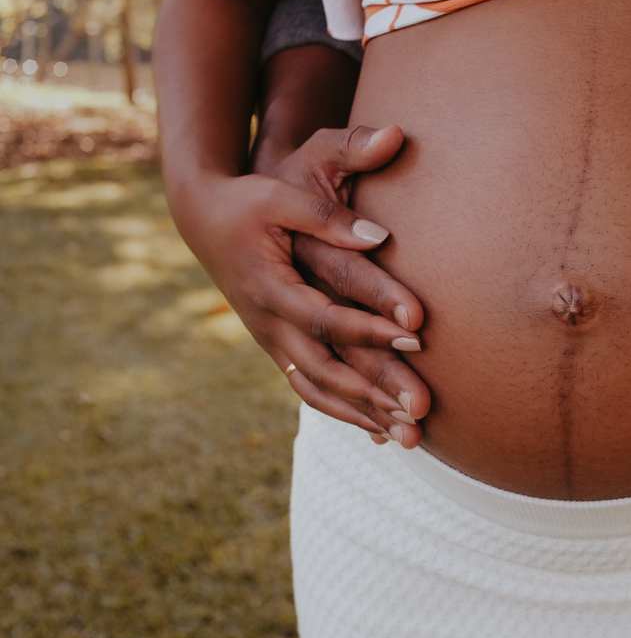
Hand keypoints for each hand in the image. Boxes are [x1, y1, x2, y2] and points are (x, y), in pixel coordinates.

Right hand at [267, 126, 434, 446]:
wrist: (202, 218)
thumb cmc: (247, 201)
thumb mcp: (281, 198)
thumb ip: (328, 216)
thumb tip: (381, 236)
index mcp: (270, 289)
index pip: (325, 318)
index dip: (371, 329)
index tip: (418, 336)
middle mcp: (269, 324)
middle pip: (325, 370)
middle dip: (374, 393)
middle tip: (421, 410)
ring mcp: (271, 340)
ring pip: (317, 390)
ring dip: (363, 416)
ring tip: (409, 439)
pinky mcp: (279, 345)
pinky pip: (311, 388)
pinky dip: (345, 412)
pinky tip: (380, 432)